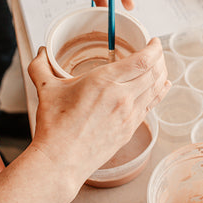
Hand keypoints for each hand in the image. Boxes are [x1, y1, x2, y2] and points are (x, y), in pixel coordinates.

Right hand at [28, 39, 169, 187]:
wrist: (61, 161)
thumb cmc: (55, 127)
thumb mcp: (46, 90)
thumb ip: (41, 67)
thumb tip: (40, 53)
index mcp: (105, 82)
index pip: (143, 60)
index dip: (154, 49)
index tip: (153, 41)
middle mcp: (122, 97)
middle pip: (154, 72)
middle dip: (159, 58)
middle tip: (156, 51)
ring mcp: (129, 115)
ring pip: (156, 89)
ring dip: (162, 74)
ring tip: (160, 66)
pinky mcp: (130, 129)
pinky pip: (151, 105)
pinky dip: (159, 93)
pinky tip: (161, 87)